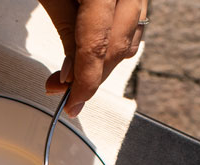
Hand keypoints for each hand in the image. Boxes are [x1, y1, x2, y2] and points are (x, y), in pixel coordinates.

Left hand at [38, 0, 147, 116]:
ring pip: (129, 40)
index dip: (84, 81)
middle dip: (92, 78)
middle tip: (65, 93)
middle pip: (117, 47)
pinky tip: (92, 56)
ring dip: (103, 66)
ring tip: (73, 76)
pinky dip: (114, 47)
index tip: (72, 103)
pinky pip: (134, 26)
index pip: (97, 45)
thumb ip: (66, 32)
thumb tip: (69, 77)